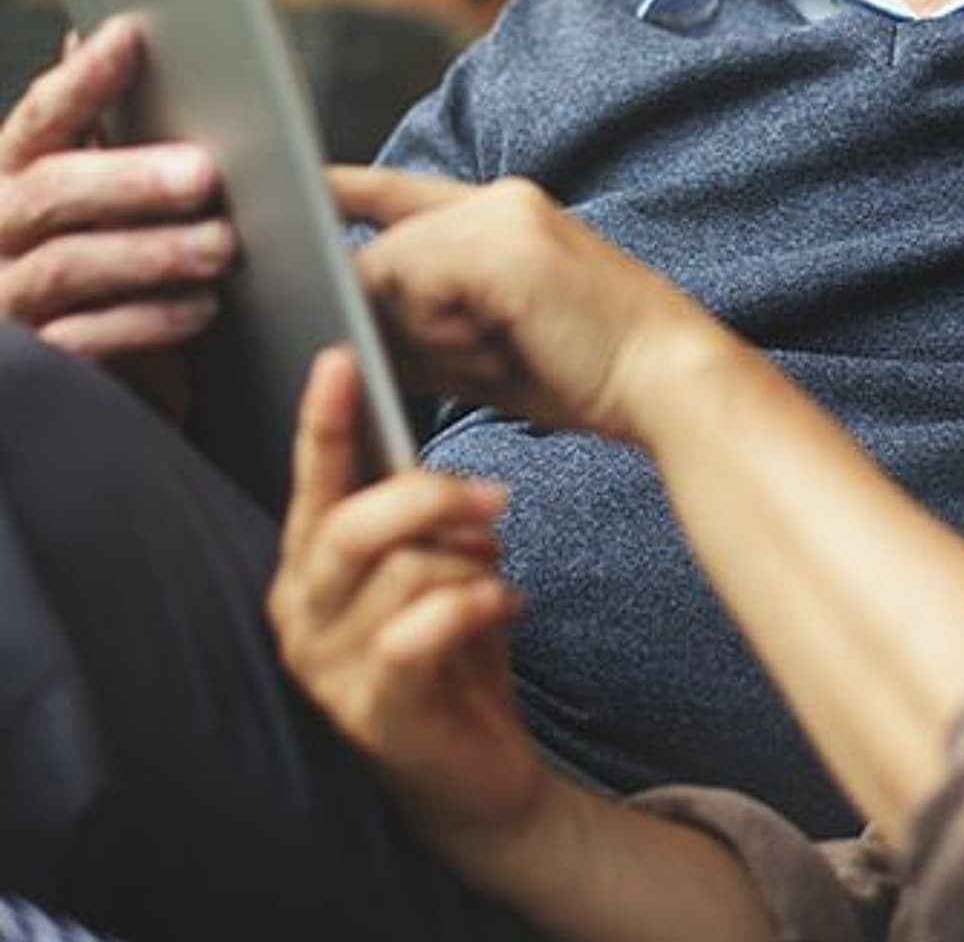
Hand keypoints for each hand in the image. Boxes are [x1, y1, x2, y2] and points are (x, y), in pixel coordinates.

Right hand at [0, 16, 232, 364]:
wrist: (103, 370)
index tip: (131, 35)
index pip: (39, 118)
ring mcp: (7, 298)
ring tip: (222, 244)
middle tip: (204, 175)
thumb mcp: (102, 189)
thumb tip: (101, 35)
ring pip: (68, 265)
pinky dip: (149, 321)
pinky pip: (86, 340)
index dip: (80, 80)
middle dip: (128, 179)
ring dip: (153, 252)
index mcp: (12, 175)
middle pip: (50, 191)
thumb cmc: (111, 255)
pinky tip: (202, 306)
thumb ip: (104, 127)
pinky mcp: (40, 362)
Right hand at [269, 346, 542, 844]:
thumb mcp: (441, 559)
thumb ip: (424, 507)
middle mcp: (301, 610)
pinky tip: (506, 608)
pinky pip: (418, 633)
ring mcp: (327, 668)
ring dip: (469, 565)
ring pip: (400, 572)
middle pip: (353, 523)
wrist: (479, 765)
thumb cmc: (453, 644)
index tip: (340, 355)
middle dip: (432, 497)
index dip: (325, 418)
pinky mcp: (369, 713)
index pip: (312, 478)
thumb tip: (443, 446)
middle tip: (494, 497)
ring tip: (495, 580)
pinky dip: (475, 607)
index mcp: (311, 560)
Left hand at [331, 167, 710, 443]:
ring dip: (403, 323)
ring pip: (398, 262)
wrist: (666, 377)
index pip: (400, 192)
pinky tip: (464, 353)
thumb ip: (423, 325)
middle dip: (371, 297)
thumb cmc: (585, 372)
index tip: (297, 189)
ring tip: (472, 358)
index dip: (344, 190)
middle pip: (388, 242)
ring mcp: (504, 217)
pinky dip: (421, 324)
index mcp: (505, 213)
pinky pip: (420, 278)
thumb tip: (346, 327)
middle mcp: (502, 200)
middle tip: (399, 345)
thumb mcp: (488, 345)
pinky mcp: (507, 247)